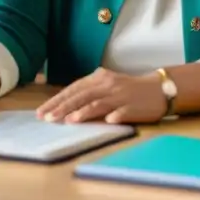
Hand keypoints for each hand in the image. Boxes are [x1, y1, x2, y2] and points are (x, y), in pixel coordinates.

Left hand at [35, 67, 166, 124]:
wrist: (158, 89)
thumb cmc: (127, 90)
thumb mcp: (106, 86)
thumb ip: (88, 93)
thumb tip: (63, 105)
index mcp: (98, 78)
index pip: (73, 89)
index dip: (57, 100)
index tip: (41, 112)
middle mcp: (107, 84)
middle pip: (82, 95)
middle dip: (63, 107)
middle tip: (47, 118)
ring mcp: (120, 95)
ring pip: (99, 102)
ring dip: (83, 112)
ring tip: (69, 120)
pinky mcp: (133, 106)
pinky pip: (122, 111)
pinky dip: (114, 115)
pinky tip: (107, 121)